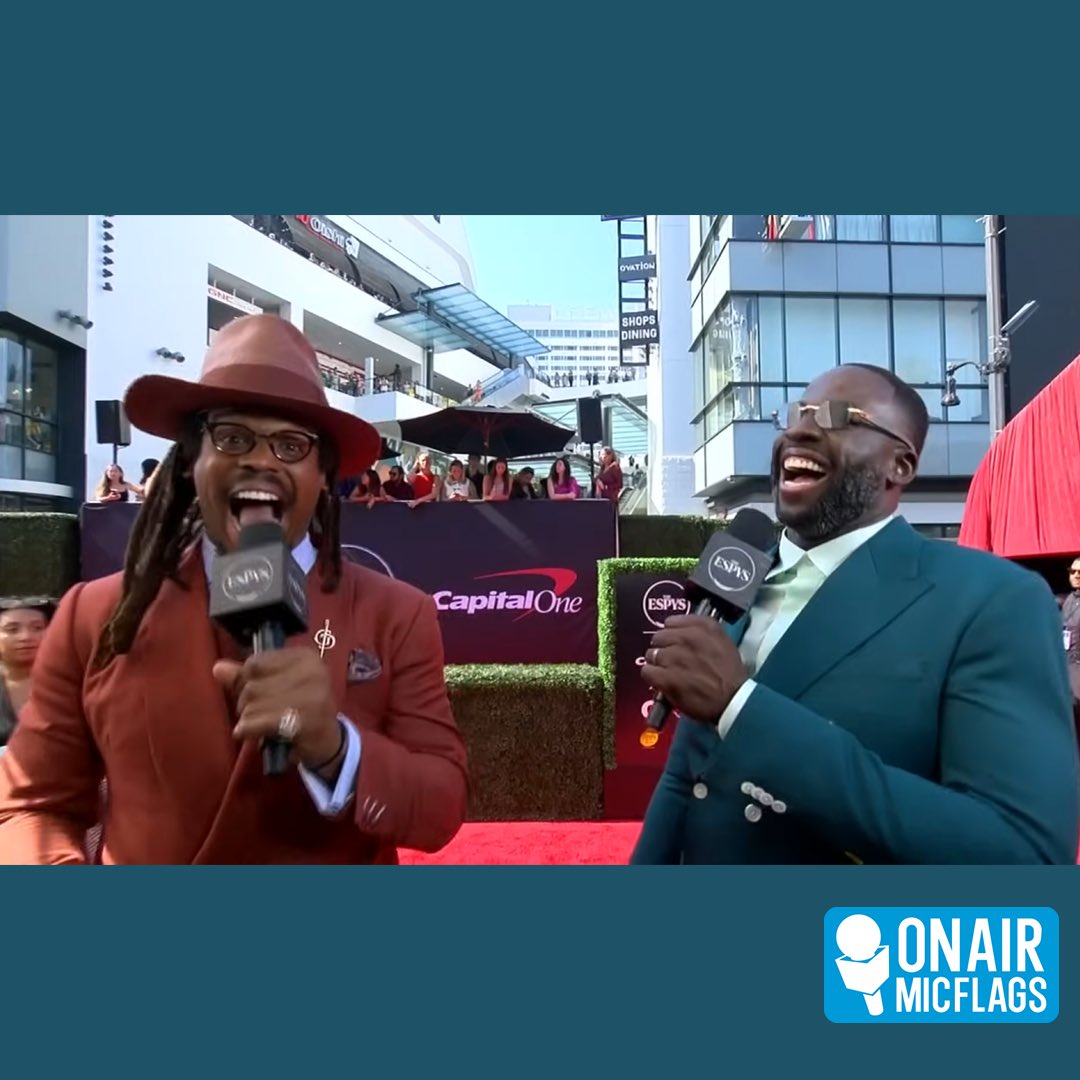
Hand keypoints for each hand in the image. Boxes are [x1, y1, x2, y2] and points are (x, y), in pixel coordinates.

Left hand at [213, 650, 341, 768]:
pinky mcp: (305, 719)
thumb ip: (247, 677)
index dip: (245, 682)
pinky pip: (258, 721)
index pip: (255, 662)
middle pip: (251, 683)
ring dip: (249, 719)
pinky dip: (249, 730)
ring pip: (252, 703)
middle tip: (260, 715)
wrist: (328, 742)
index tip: (257, 696)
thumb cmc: (300, 710)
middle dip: (247, 703)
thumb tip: (218, 668)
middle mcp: (311, 670)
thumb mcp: (276, 687)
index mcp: (305, 656)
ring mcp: (311, 694)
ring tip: (263, 725)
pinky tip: (252, 733)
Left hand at [640, 614, 747, 723]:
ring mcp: (676, 657)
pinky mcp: (667, 677)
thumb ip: (702, 633)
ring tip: (669, 673)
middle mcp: (688, 638)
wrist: (734, 701)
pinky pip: (647, 671)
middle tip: (672, 661)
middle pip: (659, 637)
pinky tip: (662, 682)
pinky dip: (652, 677)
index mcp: (704, 627)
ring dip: (658, 664)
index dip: (672, 634)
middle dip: (663, 648)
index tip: (676, 642)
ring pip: (651, 654)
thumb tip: (680, 633)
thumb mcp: (723, 643)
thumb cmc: (730, 675)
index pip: (672, 622)